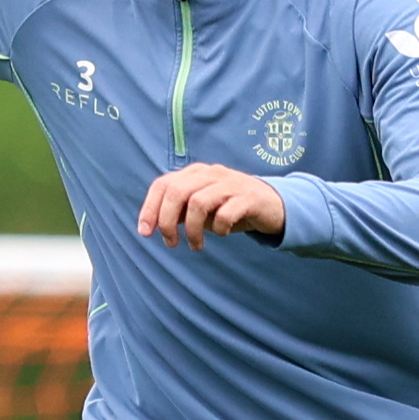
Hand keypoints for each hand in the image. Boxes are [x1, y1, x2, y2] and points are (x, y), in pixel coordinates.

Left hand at [136, 162, 288, 247]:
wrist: (273, 205)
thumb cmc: (231, 207)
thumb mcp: (202, 207)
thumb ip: (180, 210)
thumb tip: (153, 223)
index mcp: (196, 173)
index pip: (163, 184)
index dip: (149, 208)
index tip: (145, 232)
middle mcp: (211, 174)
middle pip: (176, 192)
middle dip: (167, 221)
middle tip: (171, 243)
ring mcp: (230, 184)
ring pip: (198, 203)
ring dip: (192, 230)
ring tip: (196, 245)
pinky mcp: (249, 197)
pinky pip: (225, 213)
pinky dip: (219, 228)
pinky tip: (222, 234)